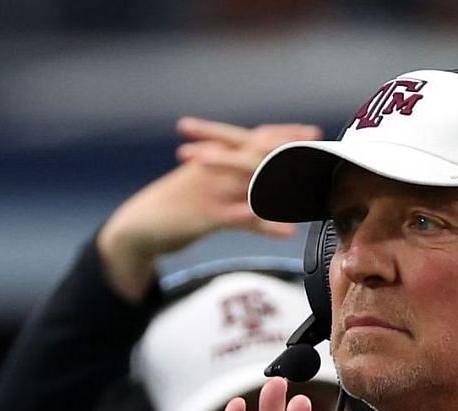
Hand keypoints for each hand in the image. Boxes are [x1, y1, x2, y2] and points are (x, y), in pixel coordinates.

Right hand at [97, 118, 322, 301]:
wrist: (136, 227)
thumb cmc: (173, 208)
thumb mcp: (200, 188)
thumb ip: (225, 180)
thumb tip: (251, 181)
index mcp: (213, 158)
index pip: (253, 137)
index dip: (283, 133)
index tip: (312, 131)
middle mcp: (214, 169)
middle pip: (259, 153)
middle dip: (292, 150)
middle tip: (321, 148)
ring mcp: (210, 191)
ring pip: (255, 184)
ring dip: (287, 187)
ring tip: (314, 189)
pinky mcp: (205, 217)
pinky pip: (241, 219)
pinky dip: (264, 224)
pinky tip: (286, 231)